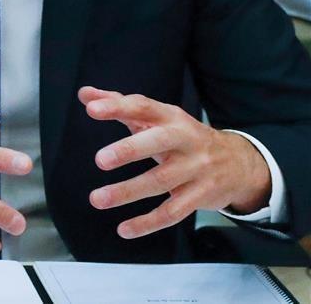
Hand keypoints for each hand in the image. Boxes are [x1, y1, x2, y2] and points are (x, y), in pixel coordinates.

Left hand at [79, 86, 271, 238]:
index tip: (90, 109)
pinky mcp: (201, 195)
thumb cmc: (183, 137)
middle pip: (158, 142)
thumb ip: (120, 104)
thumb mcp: (157, 118)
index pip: (143, 106)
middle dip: (129, 150)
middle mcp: (185, 140)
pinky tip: (124, 229)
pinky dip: (148, 223)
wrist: (239, 162)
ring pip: (161, 181)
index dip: (117, 107)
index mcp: (171, 117)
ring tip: (97, 199)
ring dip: (127, 191)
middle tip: (100, 160)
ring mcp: (196, 169)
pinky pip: (173, 212)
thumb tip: (84, 93)